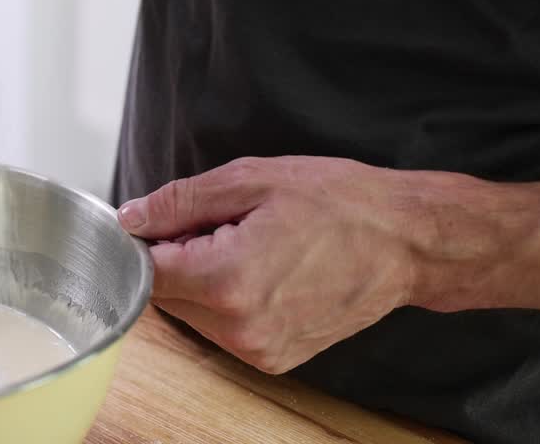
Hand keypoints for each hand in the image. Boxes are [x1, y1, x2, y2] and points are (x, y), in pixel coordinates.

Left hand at [117, 156, 418, 373]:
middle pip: (165, 294)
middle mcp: (239, 327)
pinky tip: (263, 271)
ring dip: (201, 279)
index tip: (168, 219)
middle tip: (222, 225)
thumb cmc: (339, 204)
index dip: (148, 239)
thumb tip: (132, 217)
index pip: (145, 270)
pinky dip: (227, 300)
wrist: (407, 242)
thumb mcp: (250, 180)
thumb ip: (179, 202)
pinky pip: (222, 328)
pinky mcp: (274, 359)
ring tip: (250, 246)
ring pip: (191, 312)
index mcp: (227, 281)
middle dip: (178, 257)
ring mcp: (258, 349)